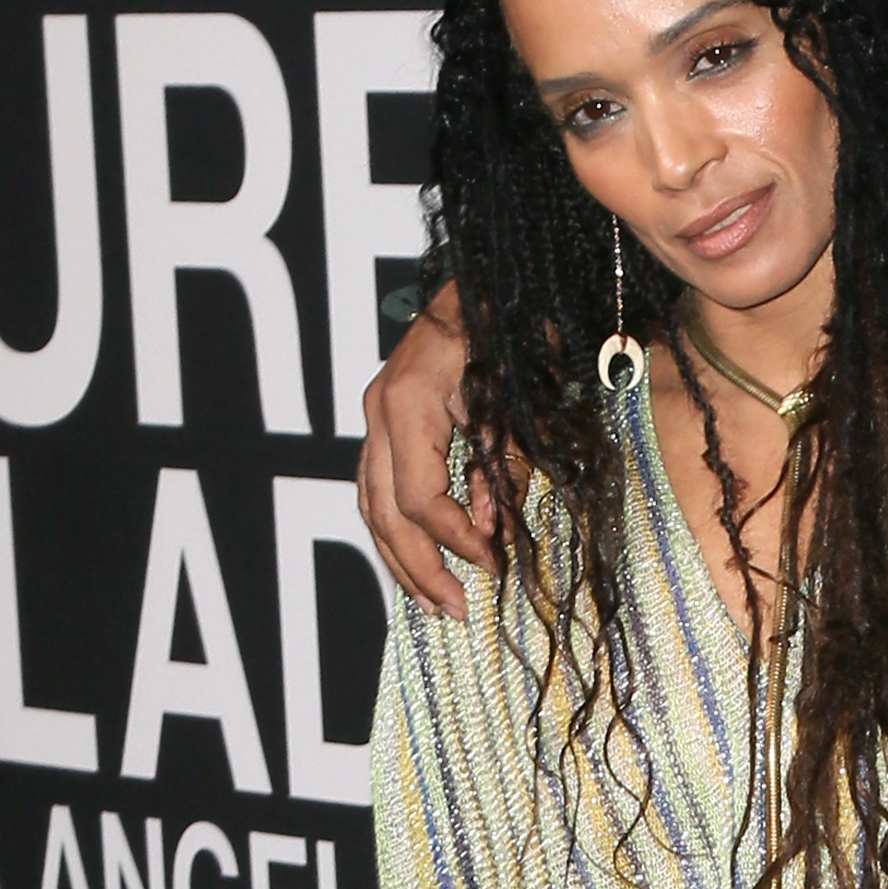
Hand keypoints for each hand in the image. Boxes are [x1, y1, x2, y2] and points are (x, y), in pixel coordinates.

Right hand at [356, 282, 494, 618]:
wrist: (489, 279)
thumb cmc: (511, 326)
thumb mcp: (517, 396)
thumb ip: (501, 461)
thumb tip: (489, 524)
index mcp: (408, 401)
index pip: (419, 495)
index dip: (456, 538)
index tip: (493, 563)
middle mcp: (379, 409)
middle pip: (384, 511)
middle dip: (421, 567)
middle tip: (456, 609)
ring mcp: (374, 414)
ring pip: (370, 505)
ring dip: (400, 559)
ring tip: (431, 601)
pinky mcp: (383, 420)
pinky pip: (376, 487)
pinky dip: (395, 529)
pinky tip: (415, 561)